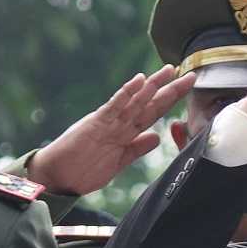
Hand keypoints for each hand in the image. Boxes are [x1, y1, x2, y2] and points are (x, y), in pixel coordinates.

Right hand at [23, 67, 181, 200]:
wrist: (57, 176)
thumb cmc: (83, 170)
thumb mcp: (118, 161)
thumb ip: (136, 148)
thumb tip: (156, 137)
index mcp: (125, 132)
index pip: (152, 113)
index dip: (170, 101)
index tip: (186, 89)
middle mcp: (119, 123)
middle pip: (148, 103)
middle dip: (169, 89)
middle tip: (189, 73)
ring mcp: (108, 122)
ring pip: (135, 101)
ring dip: (152, 86)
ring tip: (169, 71)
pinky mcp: (95, 123)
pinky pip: (114, 106)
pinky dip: (126, 93)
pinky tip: (138, 81)